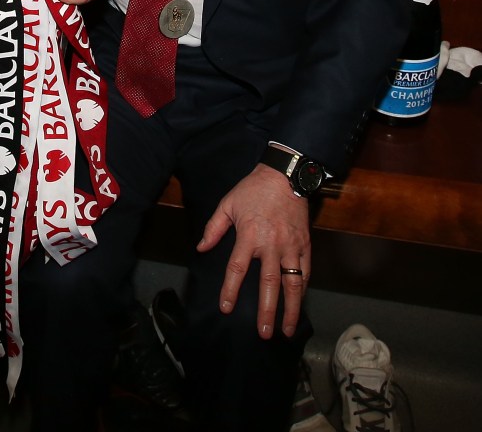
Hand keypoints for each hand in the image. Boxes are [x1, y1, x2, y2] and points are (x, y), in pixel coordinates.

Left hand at [197, 164, 310, 339]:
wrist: (284, 175)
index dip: (230, 290)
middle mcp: (271, 245)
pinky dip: (302, 289)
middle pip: (268, 283)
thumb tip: (202, 248)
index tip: (226, 308)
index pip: (237, 269)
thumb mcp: (227, 203)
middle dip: (266, 310)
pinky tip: (298, 303)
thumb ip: (214, 228)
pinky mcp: (305, 244)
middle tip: (263, 333)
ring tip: (287, 329)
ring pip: (292, 283)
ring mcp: (291, 246)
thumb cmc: (253, 189)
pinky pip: (305, 271)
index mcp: (249, 236)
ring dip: (290, 308)